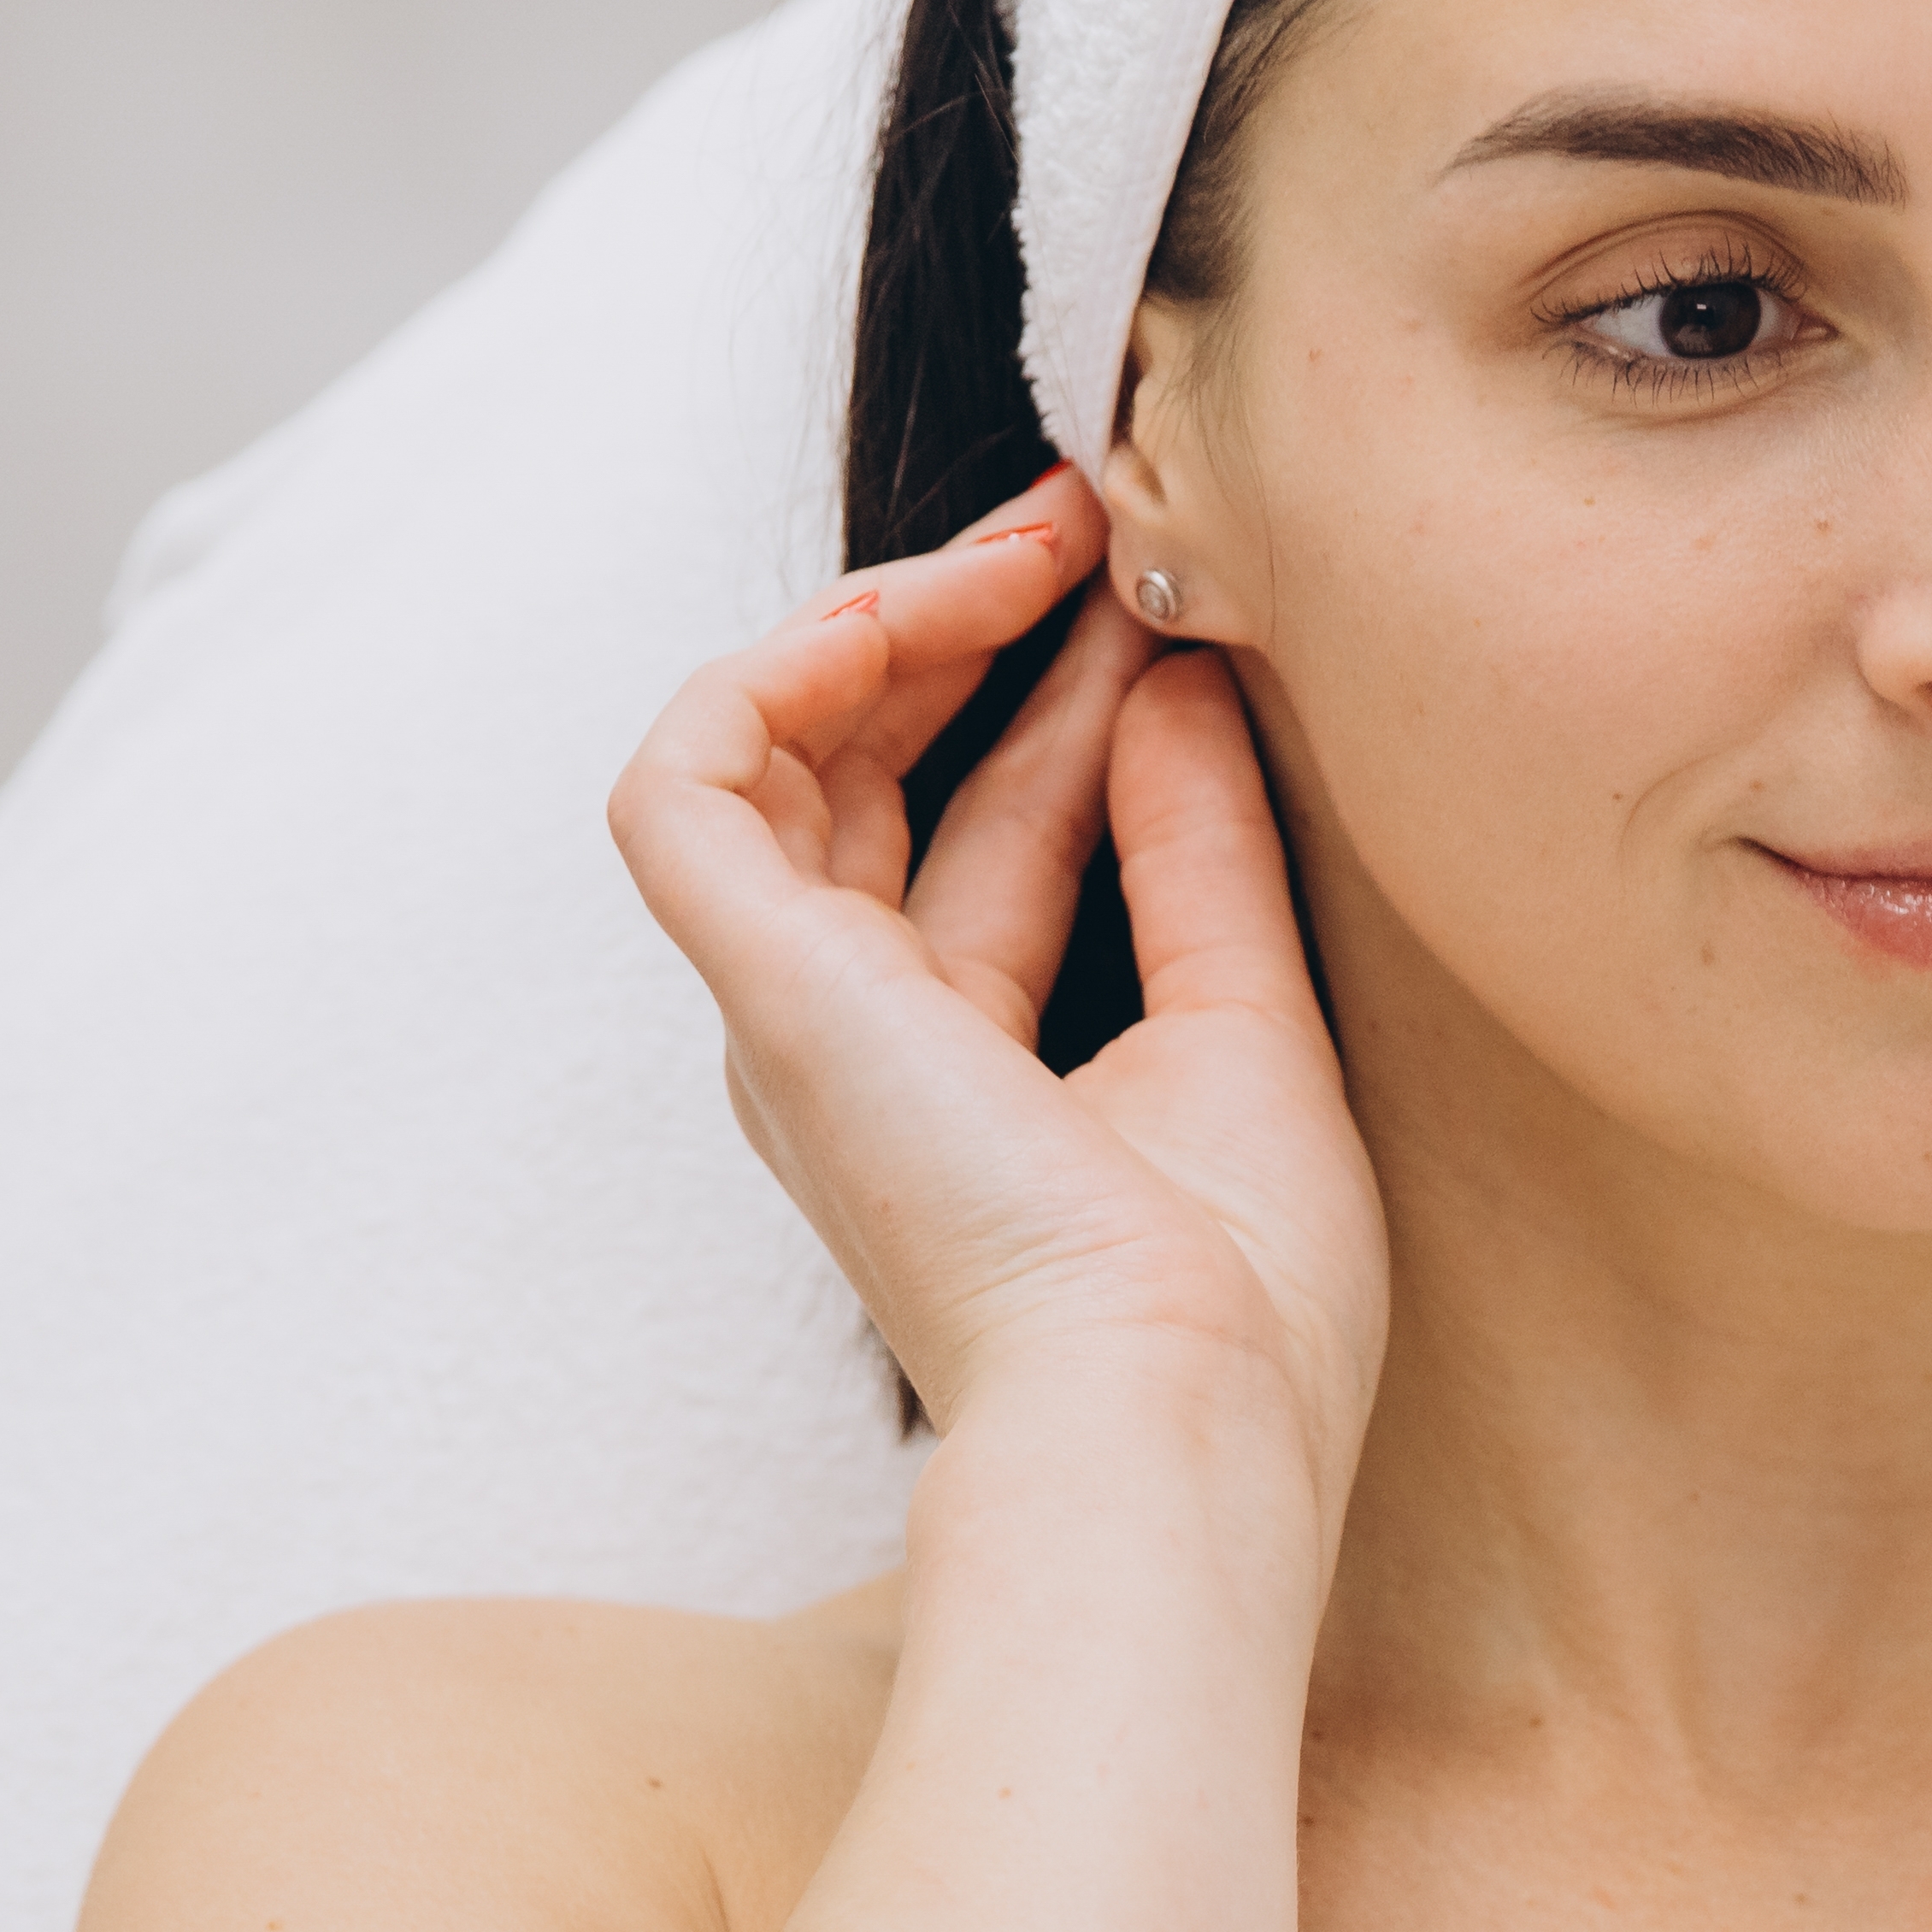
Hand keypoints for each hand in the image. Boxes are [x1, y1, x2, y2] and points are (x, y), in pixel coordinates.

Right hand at [607, 472, 1385, 1533]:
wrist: (1177, 1412)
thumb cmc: (1233, 1298)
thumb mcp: (1245, 1026)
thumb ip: (1200, 852)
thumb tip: (1170, 678)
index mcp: (965, 1079)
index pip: (985, 831)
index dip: (1062, 695)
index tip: (1160, 596)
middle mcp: (856, 1045)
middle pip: (866, 777)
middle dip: (968, 627)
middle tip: (1088, 519)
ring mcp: (798, 1020)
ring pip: (767, 758)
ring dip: (888, 619)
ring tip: (1029, 539)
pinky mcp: (767, 993)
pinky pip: (686, 786)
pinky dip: (773, 671)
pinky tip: (902, 609)